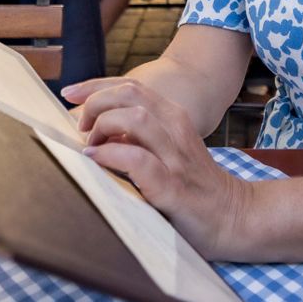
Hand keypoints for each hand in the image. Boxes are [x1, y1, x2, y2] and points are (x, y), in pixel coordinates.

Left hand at [63, 77, 253, 259]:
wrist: (233, 216)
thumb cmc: (193, 185)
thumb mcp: (168, 150)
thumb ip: (139, 137)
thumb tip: (95, 131)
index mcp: (173, 116)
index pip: (131, 86)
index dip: (96, 85)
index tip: (69, 93)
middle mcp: (176, 128)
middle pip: (131, 93)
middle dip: (97, 102)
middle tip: (82, 128)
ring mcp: (175, 156)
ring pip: (136, 118)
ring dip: (104, 126)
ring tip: (90, 147)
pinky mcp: (172, 186)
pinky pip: (138, 159)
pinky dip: (112, 155)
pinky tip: (96, 161)